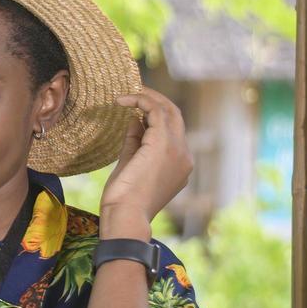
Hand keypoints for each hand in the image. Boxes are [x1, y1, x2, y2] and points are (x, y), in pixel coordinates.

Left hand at [100, 88, 192, 231]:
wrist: (125, 215)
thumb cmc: (124, 198)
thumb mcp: (131, 164)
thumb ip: (135, 141)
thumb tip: (135, 118)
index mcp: (179, 164)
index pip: (172, 130)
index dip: (154, 115)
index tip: (135, 108)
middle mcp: (184, 156)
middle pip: (175, 116)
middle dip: (155, 100)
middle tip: (132, 92)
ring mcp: (177, 150)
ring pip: (168, 110)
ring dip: (147, 97)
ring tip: (125, 93)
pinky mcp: (163, 144)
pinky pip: (155, 111)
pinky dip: (140, 101)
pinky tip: (122, 100)